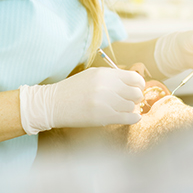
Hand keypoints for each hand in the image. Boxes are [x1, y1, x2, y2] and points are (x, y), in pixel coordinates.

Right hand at [19, 67, 144, 134]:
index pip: (134, 78)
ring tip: (122, 109)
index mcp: (105, 74)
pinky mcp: (103, 117)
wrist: (52, 104)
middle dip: (136, 97)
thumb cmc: (73, 89)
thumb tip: (134, 82)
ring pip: (131, 106)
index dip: (139, 84)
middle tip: (131, 100)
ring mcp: (105, 102)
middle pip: (136, 93)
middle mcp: (107, 86)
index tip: (137, 88)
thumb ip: (113, 77)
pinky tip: (133, 117)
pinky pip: (127, 117)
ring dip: (130, 108)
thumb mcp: (93, 75)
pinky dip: (133, 118)